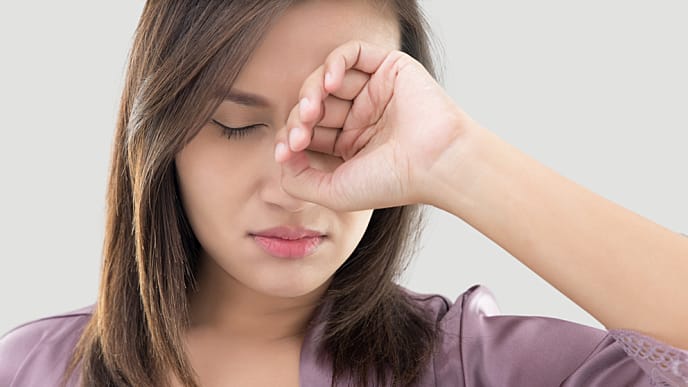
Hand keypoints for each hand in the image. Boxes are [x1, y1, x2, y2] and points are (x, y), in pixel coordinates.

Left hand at [274, 40, 478, 211]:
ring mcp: (374, 92)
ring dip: (311, 92)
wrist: (436, 163)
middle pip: (314, 104)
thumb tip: (281, 156)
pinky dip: (334, 63)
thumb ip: (299, 180)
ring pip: (327, 79)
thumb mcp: (334, 192)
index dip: (290, 137)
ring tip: (311, 111)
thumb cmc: (392, 182)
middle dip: (299, 118)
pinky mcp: (389, 69)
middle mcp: (361, 117)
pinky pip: (353, 53)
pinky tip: (329, 83)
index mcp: (350, 145)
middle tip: (298, 134)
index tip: (284, 151)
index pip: (309, 131)